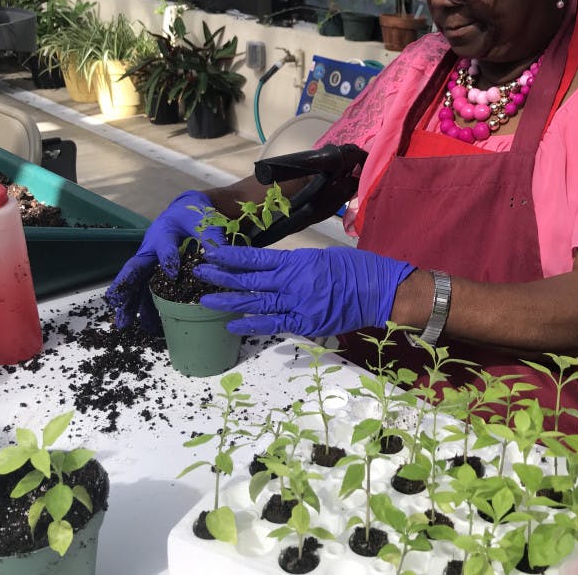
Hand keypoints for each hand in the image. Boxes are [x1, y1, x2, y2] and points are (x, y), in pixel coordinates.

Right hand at [105, 190, 224, 330]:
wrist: (184, 212)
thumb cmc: (193, 216)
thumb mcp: (203, 221)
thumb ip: (212, 239)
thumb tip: (226, 260)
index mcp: (164, 233)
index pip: (165, 246)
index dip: (169, 259)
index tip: (174, 274)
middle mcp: (150, 248)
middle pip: (135, 268)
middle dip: (126, 286)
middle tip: (118, 303)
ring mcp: (148, 262)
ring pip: (136, 284)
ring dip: (130, 304)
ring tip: (124, 324)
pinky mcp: (152, 272)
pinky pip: (145, 291)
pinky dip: (145, 308)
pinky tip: (149, 326)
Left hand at [194, 245, 414, 337]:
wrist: (378, 290)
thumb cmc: (355, 269)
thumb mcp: (322, 257)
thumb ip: (296, 264)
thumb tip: (276, 270)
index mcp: (296, 261)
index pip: (256, 258)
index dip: (231, 257)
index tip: (212, 253)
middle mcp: (292, 282)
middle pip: (250, 280)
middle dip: (222, 276)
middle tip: (199, 273)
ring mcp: (297, 304)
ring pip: (256, 302)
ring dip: (230, 301)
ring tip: (207, 298)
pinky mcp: (305, 322)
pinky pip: (274, 324)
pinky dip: (253, 325)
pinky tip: (234, 324)